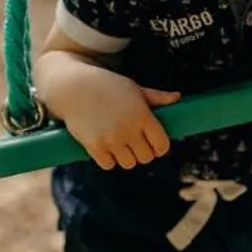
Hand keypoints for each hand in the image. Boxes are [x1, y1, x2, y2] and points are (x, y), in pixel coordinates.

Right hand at [38, 56, 178, 170]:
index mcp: (142, 115)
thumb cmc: (107, 85)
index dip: (159, 147)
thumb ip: (156, 96)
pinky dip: (108, 159)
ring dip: (125, 156)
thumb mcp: (133, 88)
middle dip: (142, 152)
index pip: (162, 145)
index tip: (154, 144)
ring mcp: (111, 139)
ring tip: (119, 144)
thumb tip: (178, 97)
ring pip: (128, 163)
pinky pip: (108, 165)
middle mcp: (128, 129)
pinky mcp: (94, 146)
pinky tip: (105, 147)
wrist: (73, 86)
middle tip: (134, 143)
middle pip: (146, 157)